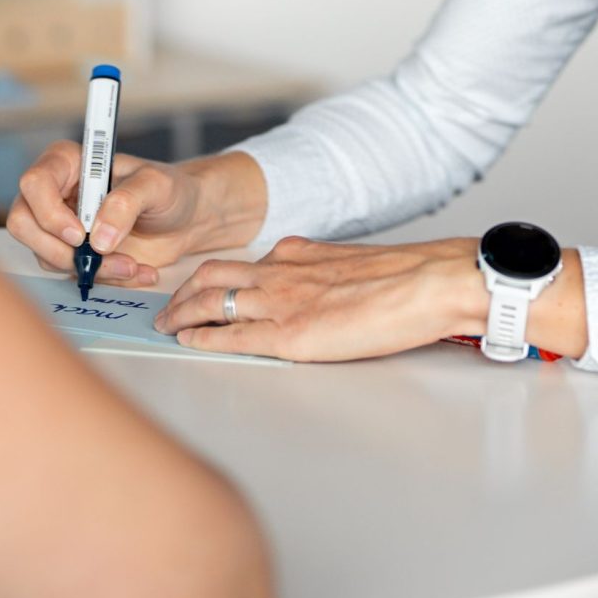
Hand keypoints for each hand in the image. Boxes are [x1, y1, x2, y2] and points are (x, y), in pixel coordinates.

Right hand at [6, 149, 212, 287]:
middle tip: (98, 255)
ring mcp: (61, 226)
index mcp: (70, 164)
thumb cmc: (171, 190)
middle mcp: (57, 194)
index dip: (48, 212)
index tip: (79, 232)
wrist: (187, 219)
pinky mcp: (73, 254)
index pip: (34, 183)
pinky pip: (70, 273)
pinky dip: (102, 278)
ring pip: (45, 254)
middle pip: (23, 223)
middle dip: (59, 248)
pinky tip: (135, 270)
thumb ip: (127, 203)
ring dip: (87, 268)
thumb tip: (98, 238)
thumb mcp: (157, 186)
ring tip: (131, 264)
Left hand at [153, 236, 488, 361]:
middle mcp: (282, 271)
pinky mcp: (290, 334)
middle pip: (211, 275)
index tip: (195, 289)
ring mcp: (283, 301)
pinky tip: (189, 342)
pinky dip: (203, 338)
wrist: (431, 283)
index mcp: (299, 255)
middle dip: (181, 293)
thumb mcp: (353, 264)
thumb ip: (321, 271)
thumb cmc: (408, 279)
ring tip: (167, 326)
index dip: (209, 278)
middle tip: (166, 309)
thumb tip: (308, 281)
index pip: (239, 264)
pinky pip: (232, 336)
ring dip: (181, 313)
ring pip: (212, 300)